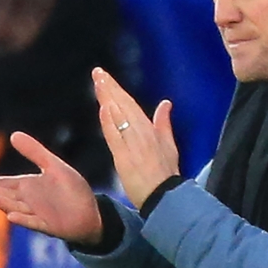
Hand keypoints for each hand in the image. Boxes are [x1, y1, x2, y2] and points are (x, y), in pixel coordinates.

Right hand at [0, 132, 103, 244]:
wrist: (91, 213)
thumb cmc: (71, 190)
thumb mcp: (54, 166)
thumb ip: (35, 152)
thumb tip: (13, 134)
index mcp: (29, 187)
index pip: (6, 184)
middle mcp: (29, 201)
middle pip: (7, 196)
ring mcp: (38, 214)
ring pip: (17, 208)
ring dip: (4, 204)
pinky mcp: (49, 226)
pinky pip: (34, 222)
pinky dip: (23, 219)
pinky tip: (11, 216)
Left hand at [92, 67, 179, 207]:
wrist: (164, 195)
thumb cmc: (167, 173)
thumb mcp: (169, 145)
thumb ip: (164, 123)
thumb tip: (165, 103)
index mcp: (150, 129)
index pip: (130, 104)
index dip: (117, 89)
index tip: (105, 76)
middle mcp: (141, 133)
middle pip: (123, 106)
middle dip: (109, 88)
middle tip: (98, 72)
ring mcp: (132, 144)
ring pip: (118, 117)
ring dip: (107, 98)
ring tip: (98, 82)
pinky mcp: (124, 157)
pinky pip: (116, 136)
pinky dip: (109, 122)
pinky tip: (104, 108)